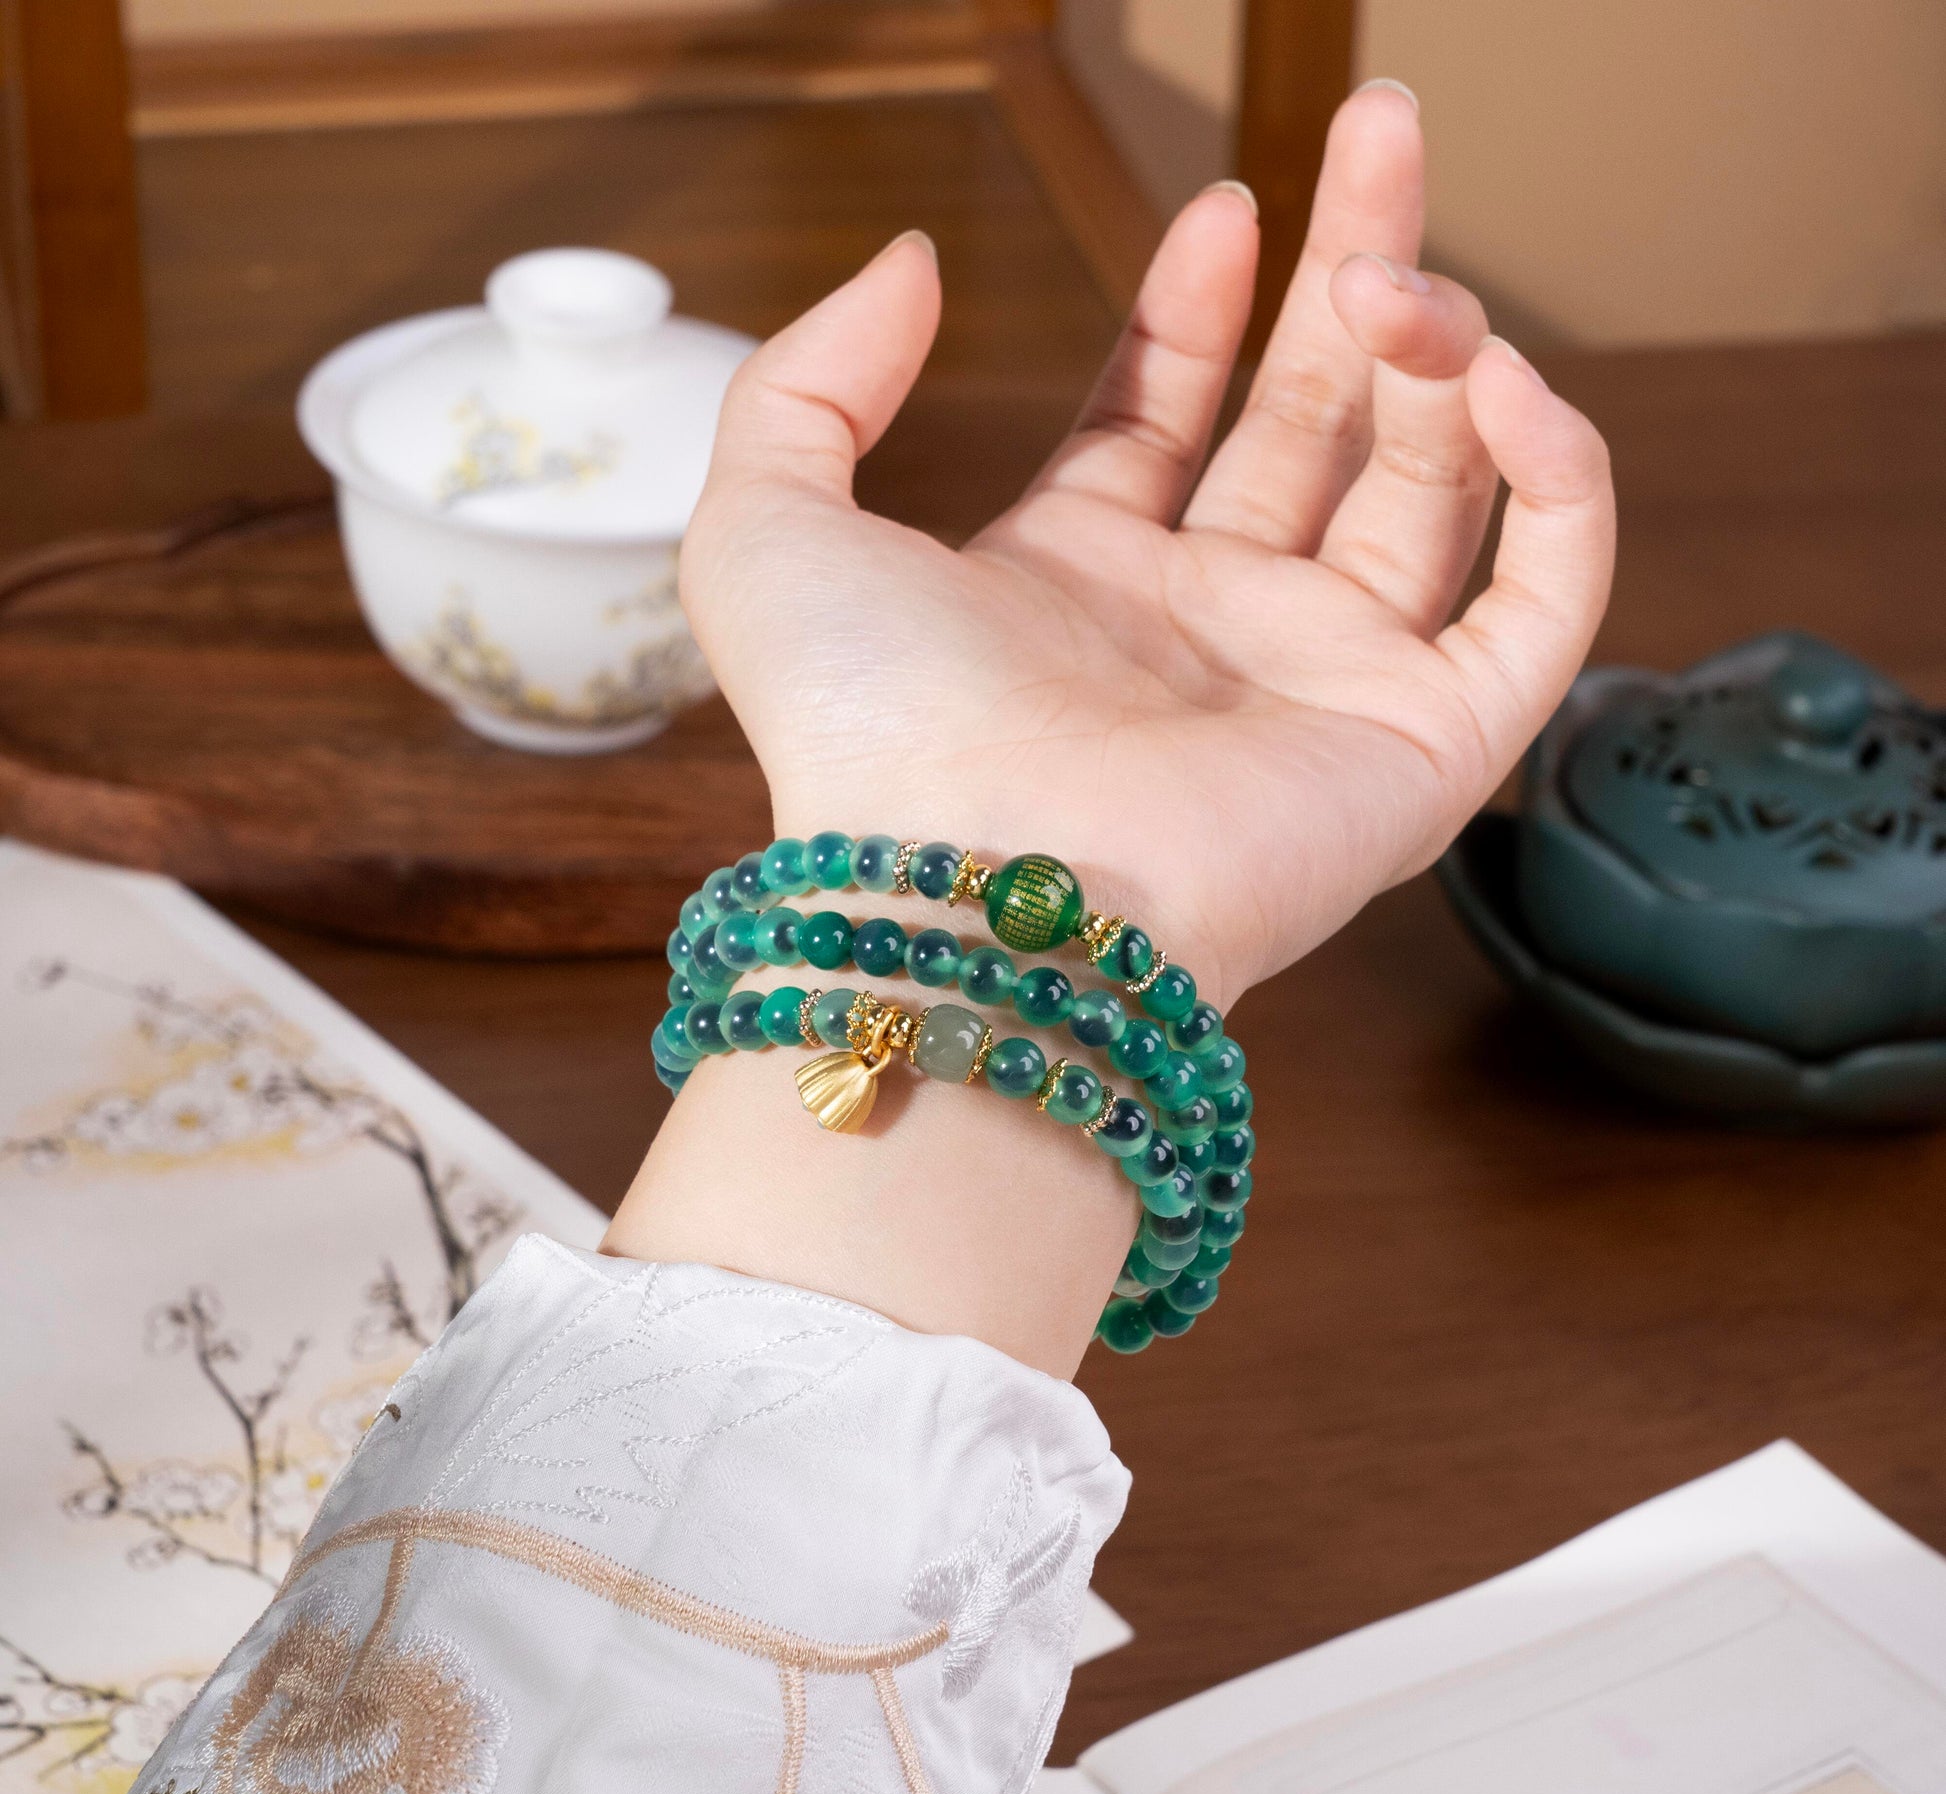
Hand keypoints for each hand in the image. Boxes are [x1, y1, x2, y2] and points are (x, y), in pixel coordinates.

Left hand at [681, 80, 1613, 1008]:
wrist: (972, 895)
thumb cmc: (866, 733)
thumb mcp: (769, 523)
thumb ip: (814, 377)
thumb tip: (908, 258)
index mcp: (1074, 581)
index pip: (1167, 419)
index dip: (1197, 310)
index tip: (1222, 210)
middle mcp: (1206, 632)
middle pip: (1316, 423)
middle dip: (1354, 271)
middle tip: (1383, 127)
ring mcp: (1322, 687)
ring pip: (1432, 488)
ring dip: (1439, 356)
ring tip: (1406, 286)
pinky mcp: (1423, 748)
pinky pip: (1541, 601)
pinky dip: (1556, 484)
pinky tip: (1501, 384)